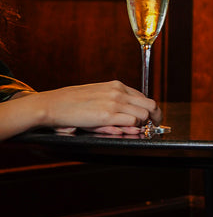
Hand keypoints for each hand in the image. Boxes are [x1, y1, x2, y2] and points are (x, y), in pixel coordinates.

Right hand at [5, 81, 158, 136]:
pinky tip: (127, 130)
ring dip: (143, 125)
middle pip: (150, 105)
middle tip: (153, 127)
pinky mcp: (107, 115)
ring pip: (144, 115)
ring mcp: (114, 103)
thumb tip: (132, 112)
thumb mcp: (98, 94)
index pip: (144, 97)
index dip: (150, 110)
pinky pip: (132, 123)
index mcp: (116, 85)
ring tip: (138, 130)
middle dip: (155, 118)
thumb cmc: (73, 102)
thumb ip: (115, 99)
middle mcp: (118, 92)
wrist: (53, 104)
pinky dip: (133, 129)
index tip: (152, 119)